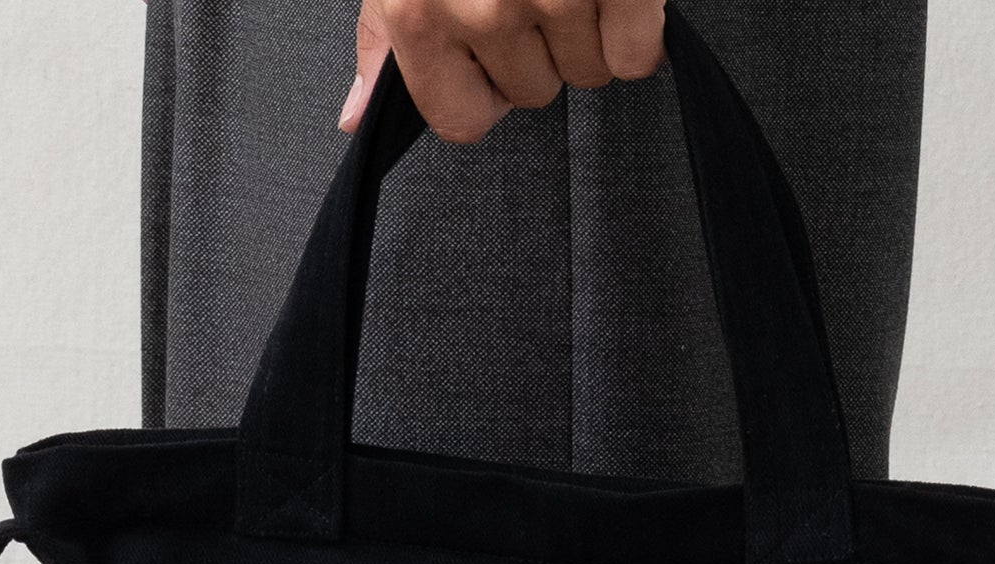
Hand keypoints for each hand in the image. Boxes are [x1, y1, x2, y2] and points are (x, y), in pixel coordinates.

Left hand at [339, 0, 665, 145]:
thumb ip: (383, 38)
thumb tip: (356, 116)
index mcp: (419, 12)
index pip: (459, 121)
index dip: (485, 89)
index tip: (495, 49)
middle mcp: (482, 7)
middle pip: (532, 93)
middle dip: (542, 46)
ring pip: (588, 74)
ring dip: (592, 28)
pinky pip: (636, 54)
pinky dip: (639, 26)